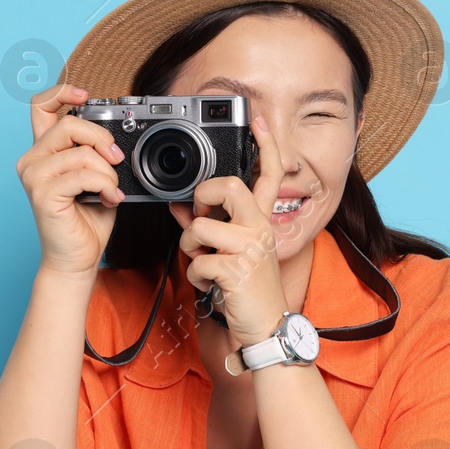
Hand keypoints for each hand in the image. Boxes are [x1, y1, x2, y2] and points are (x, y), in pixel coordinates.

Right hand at [18, 83, 127, 277]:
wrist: (76, 258)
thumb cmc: (87, 220)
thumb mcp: (97, 178)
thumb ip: (97, 154)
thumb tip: (116, 140)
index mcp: (44, 152)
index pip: (41, 107)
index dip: (62, 93)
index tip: (85, 96)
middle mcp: (33, 160)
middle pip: (69, 124)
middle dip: (102, 138)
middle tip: (117, 160)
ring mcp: (34, 176)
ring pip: (81, 152)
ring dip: (108, 171)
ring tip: (112, 190)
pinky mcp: (42, 193)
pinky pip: (82, 175)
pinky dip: (105, 186)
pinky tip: (110, 199)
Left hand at [167, 113, 289, 348]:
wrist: (264, 327)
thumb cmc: (246, 290)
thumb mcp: (230, 253)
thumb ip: (208, 226)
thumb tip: (180, 207)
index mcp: (261, 221)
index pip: (269, 175)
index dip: (265, 145)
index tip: (256, 120)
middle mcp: (261, 228)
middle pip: (229, 185)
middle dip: (204, 197)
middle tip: (201, 217)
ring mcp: (251, 249)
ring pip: (200, 228)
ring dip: (190, 248)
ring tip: (204, 263)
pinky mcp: (237, 271)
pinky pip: (197, 261)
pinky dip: (194, 275)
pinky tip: (209, 284)